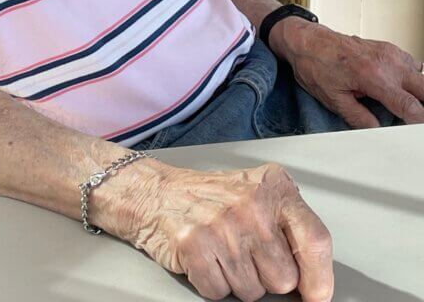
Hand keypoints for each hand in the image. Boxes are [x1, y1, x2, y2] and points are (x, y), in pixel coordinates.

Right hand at [127, 162, 332, 301]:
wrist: (158, 193)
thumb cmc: (212, 198)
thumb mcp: (258, 194)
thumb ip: (288, 226)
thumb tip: (316, 278)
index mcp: (274, 187)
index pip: (315, 240)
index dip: (320, 278)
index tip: (317, 296)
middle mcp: (251, 203)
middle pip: (283, 279)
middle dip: (267, 277)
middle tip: (247, 253)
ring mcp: (222, 224)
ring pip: (252, 292)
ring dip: (237, 281)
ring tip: (223, 252)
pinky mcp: (195, 245)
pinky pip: (219, 294)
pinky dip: (212, 283)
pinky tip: (206, 258)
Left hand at [270, 19, 423, 127]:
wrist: (307, 41)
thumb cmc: (316, 65)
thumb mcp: (333, 99)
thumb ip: (359, 118)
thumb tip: (376, 130)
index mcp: (373, 77)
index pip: (409, 104)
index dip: (418, 121)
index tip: (416, 129)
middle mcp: (386, 62)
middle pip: (423, 87)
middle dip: (422, 104)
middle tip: (413, 117)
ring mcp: (389, 52)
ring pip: (421, 75)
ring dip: (417, 90)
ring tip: (404, 102)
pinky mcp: (388, 47)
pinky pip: (411, 63)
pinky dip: (411, 76)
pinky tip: (399, 85)